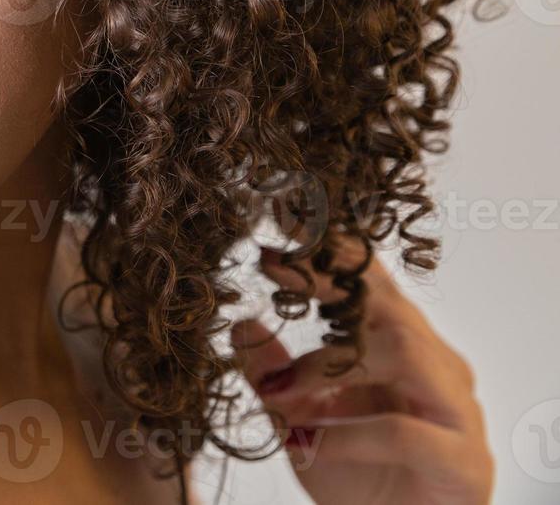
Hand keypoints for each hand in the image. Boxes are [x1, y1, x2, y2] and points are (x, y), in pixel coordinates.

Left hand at [231, 241, 494, 504]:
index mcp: (399, 345)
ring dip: (331, 364)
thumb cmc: (355, 474)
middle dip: (329, 281)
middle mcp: (435, 365)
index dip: (331, 251)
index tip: (280, 229)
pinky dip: (350, 435)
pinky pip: (405, 432)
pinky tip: (309, 443)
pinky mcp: (463, 459)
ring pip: (404, 352)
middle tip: (273, 269)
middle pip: (388, 304)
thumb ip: (273, 374)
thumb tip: (240, 323)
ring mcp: (455, 409)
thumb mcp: (298, 420)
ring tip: (277, 389)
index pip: (371, 284)